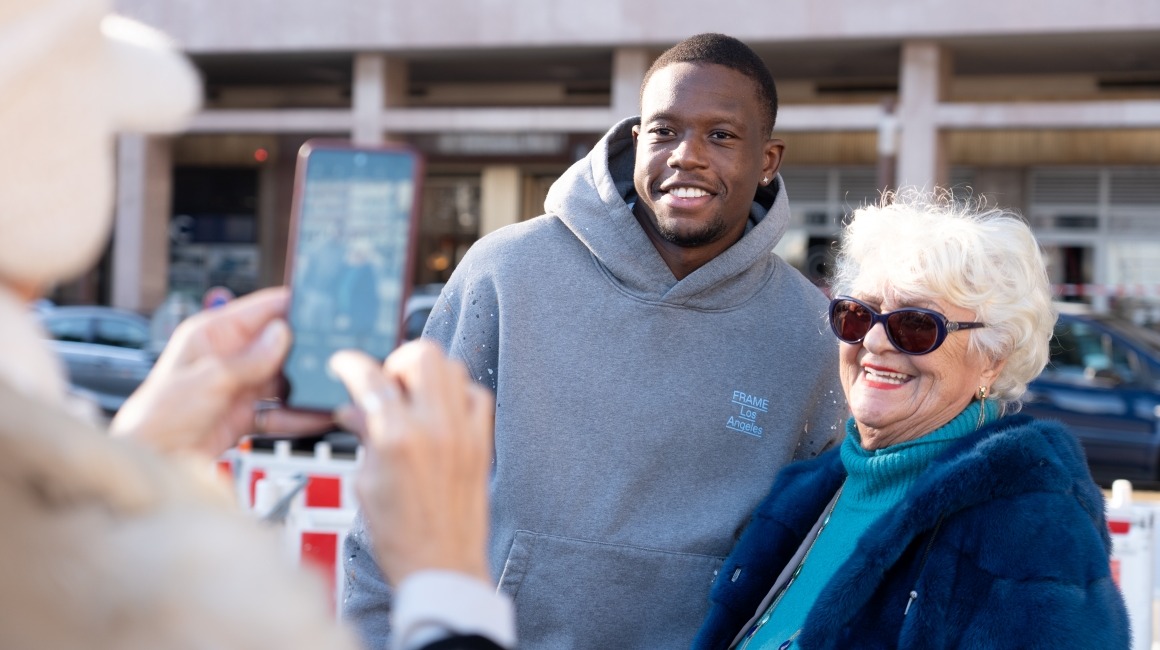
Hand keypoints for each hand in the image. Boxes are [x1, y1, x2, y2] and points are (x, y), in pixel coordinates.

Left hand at [110, 287, 332, 456]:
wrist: (152, 461)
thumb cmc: (157, 416)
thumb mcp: (208, 380)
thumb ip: (249, 359)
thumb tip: (282, 334)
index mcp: (213, 334)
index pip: (262, 309)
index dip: (292, 306)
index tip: (322, 310)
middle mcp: (229, 356)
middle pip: (280, 346)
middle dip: (304, 353)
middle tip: (333, 358)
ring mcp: (239, 385)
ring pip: (285, 380)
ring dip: (304, 388)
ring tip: (327, 392)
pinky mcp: (246, 413)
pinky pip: (281, 410)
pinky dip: (298, 416)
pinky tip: (314, 418)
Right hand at [330, 340, 493, 585]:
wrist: (442, 567)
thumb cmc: (401, 537)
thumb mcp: (365, 484)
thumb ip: (364, 438)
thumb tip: (354, 411)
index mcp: (397, 439)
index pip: (372, 378)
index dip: (352, 364)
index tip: (346, 363)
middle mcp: (436, 428)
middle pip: (423, 355)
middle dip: (398, 360)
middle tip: (387, 382)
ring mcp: (464, 433)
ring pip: (453, 367)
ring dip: (429, 373)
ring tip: (412, 395)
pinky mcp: (482, 443)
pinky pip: (477, 395)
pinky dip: (458, 393)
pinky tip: (442, 409)